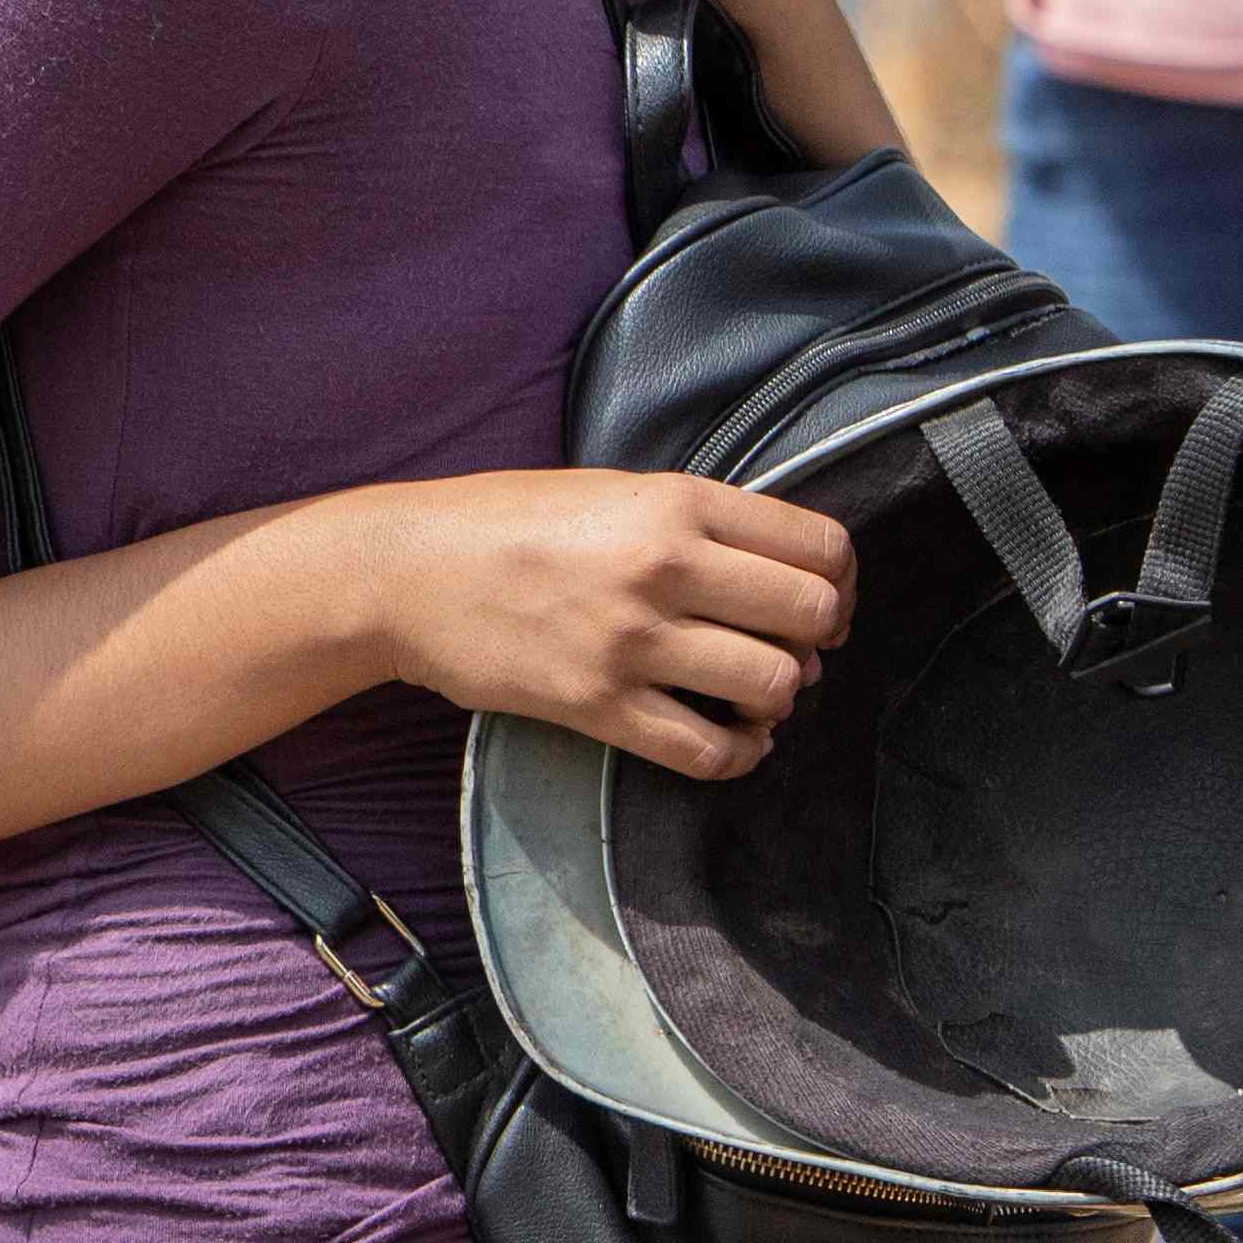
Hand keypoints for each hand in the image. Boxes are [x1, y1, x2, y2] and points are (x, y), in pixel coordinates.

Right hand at [347, 471, 851, 781]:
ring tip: (752, 692)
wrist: (404, 571)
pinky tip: (730, 739)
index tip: (820, 596)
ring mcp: (632, 640)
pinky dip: (739, 753)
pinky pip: (709, 750)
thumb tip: (781, 577)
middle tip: (791, 646)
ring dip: (778, 696)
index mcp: (674, 502)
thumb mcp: (610, 489)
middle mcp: (664, 566)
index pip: (820, 545)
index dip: (838, 579)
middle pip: (812, 615)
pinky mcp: (599, 704)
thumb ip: (696, 519)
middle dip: (818, 638)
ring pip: (774, 685)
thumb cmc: (503, 522)